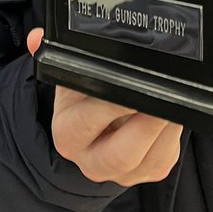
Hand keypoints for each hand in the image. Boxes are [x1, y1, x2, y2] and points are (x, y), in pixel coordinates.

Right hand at [26, 29, 181, 185]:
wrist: (95, 129)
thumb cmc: (84, 97)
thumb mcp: (68, 76)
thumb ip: (54, 54)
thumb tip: (37, 38)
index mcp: (68, 134)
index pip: (87, 122)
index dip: (111, 105)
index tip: (130, 87)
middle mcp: (91, 160)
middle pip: (121, 154)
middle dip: (145, 124)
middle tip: (160, 97)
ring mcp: (122, 173)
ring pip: (149, 159)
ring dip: (165, 129)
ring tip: (174, 100)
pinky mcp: (148, 173)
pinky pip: (165, 159)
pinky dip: (173, 136)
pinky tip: (175, 113)